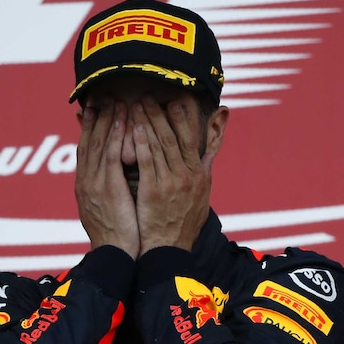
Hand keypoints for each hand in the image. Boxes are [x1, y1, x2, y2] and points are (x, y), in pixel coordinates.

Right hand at [75, 99, 139, 258]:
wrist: (114, 256)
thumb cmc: (116, 237)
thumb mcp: (106, 210)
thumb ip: (106, 190)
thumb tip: (111, 178)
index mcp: (85, 185)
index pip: (85, 148)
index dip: (89, 125)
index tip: (94, 106)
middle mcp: (85, 180)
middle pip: (89, 140)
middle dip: (95, 116)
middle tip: (101, 93)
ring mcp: (94, 183)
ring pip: (99, 143)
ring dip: (107, 119)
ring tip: (114, 99)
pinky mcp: (108, 188)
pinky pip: (111, 155)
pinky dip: (115, 135)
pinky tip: (123, 119)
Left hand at [132, 96, 212, 253]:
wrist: (169, 249)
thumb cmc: (183, 222)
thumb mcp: (202, 193)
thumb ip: (205, 167)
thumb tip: (211, 148)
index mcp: (199, 173)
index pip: (192, 137)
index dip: (182, 116)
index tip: (174, 98)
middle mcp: (188, 175)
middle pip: (173, 136)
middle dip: (160, 113)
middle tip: (148, 94)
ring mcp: (171, 182)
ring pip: (158, 144)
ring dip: (146, 122)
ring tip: (135, 104)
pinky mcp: (153, 191)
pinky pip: (146, 162)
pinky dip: (140, 143)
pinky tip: (131, 128)